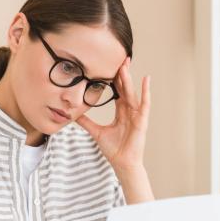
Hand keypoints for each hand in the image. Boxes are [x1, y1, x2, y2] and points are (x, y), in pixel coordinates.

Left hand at [76, 57, 150, 171]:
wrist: (122, 163)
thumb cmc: (113, 149)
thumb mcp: (96, 132)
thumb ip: (86, 122)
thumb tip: (73, 115)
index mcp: (121, 112)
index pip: (117, 91)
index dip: (114, 78)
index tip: (109, 65)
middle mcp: (130, 111)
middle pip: (125, 88)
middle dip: (122, 73)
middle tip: (120, 57)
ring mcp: (137, 115)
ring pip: (131, 92)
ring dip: (129, 79)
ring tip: (125, 64)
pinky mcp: (142, 120)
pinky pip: (145, 103)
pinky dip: (146, 92)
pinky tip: (146, 80)